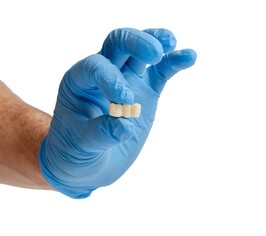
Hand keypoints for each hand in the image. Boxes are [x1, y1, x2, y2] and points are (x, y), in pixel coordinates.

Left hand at [39, 28, 196, 197]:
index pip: (95, 66)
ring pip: (140, 52)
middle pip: (117, 44)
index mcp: (78, 83)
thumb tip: (124, 125)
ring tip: (170, 43)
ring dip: (155, 41)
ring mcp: (125, 81)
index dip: (111, 78)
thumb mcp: (81, 148)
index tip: (124, 102)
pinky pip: (160, 72)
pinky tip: (190, 56)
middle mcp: (102, 75)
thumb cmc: (76, 152)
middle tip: (154, 53)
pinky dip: (174, 62)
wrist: (89, 163)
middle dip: (136, 42)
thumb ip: (100, 135)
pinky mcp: (145, 92)